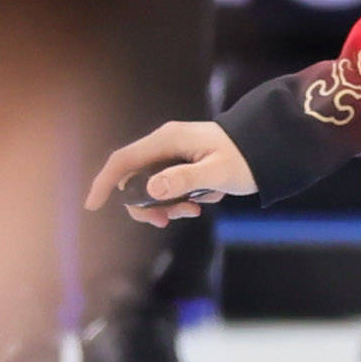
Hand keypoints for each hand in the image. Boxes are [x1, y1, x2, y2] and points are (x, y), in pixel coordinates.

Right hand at [86, 120, 258, 226]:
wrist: (268, 147)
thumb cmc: (245, 157)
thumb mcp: (217, 172)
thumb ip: (184, 179)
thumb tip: (152, 189)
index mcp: (168, 140)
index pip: (123, 160)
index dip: (104, 182)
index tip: (93, 205)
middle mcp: (165, 144)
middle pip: (134, 179)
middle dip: (146, 205)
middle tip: (167, 220)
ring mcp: (173, 154)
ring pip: (151, 187)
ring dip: (165, 205)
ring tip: (194, 209)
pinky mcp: (182, 164)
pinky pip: (168, 187)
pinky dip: (178, 200)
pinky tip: (202, 201)